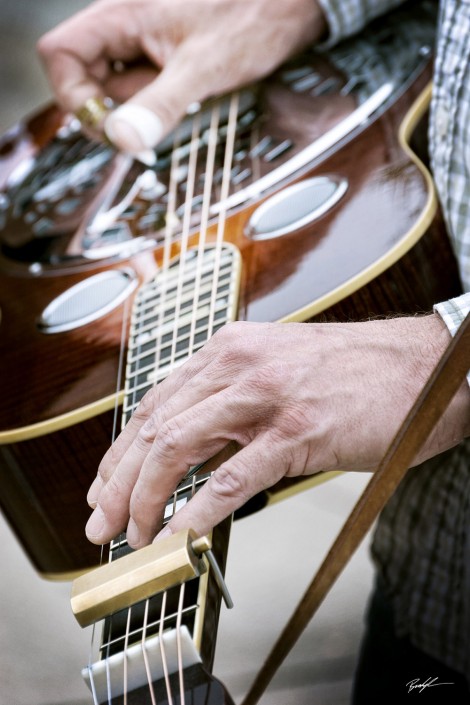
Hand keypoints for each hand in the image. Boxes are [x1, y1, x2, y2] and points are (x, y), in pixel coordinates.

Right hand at [37, 0, 325, 157]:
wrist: (293, 4)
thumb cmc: (253, 15)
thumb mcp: (203, 68)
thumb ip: (160, 105)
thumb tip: (122, 139)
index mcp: (121, 15)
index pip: (60, 55)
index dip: (73, 95)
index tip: (106, 125)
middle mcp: (125, 26)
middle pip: (88, 78)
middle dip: (116, 109)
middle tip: (149, 124)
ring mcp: (145, 43)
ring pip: (121, 88)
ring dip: (146, 107)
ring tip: (185, 96)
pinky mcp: (165, 57)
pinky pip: (147, 87)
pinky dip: (163, 102)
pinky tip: (191, 96)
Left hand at [85, 315, 469, 547]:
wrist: (420, 367)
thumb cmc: (352, 374)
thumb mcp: (277, 369)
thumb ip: (230, 399)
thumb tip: (188, 450)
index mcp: (229, 350)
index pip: (155, 404)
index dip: (121, 453)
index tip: (106, 488)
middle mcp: (238, 365)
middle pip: (155, 428)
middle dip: (119, 483)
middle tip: (102, 523)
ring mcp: (266, 396)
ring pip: (178, 449)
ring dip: (147, 500)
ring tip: (135, 536)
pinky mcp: (297, 430)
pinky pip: (230, 478)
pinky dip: (198, 512)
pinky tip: (181, 536)